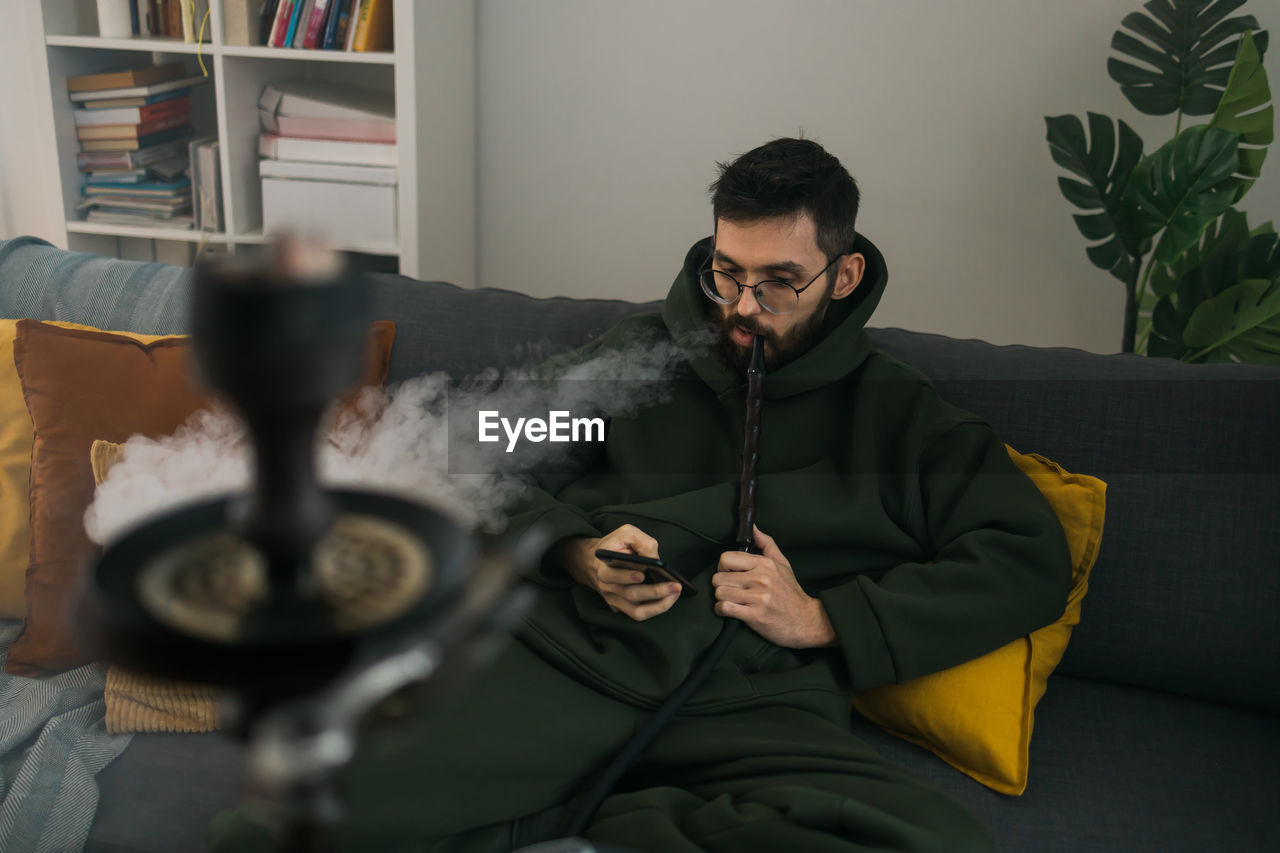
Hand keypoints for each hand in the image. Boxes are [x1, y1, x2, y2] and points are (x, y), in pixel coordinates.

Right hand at [551, 524, 680, 620]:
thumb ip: (642, 542)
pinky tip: (669, 599)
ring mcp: (613, 599)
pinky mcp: (620, 608)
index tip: (642, 574)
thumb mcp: (626, 534)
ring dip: (658, 606)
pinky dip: (655, 609)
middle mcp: (607, 586)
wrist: (595, 561)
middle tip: (674, 586)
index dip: (627, 576)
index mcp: (603, 567)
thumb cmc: (616, 545)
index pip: (613, 575)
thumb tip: (656, 560)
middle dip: (654, 591)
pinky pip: (638, 614)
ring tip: (675, 594)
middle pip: (630, 594)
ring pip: (636, 611)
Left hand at [712, 526, 836, 648]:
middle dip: (721, 585)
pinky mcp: (755, 615)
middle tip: (730, 589)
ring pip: (720, 593)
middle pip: (719, 577)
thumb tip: (753, 527)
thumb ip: (766, 543)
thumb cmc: (790, 592)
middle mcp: (761, 579)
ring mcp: (758, 597)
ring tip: (730, 600)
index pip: (727, 558)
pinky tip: (728, 610)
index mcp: (765, 564)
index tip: (729, 573)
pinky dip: (721, 610)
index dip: (723, 566)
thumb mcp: (782, 564)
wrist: (805, 620)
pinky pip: (725, 608)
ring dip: (721, 599)